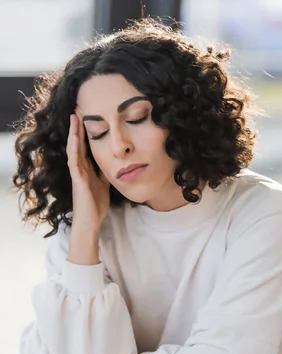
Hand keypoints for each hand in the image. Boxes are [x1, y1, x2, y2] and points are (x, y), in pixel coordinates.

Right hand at [66, 113, 109, 233]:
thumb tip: (114, 163)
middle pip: (78, 143)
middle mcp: (80, 168)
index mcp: (86, 169)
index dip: (87, 133)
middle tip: (79, 109)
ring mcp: (77, 173)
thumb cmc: (95, 205)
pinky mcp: (77, 179)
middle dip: (79, 127)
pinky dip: (73, 147)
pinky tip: (74, 137)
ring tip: (74, 116)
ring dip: (74, 132)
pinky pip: (74, 160)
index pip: (85, 147)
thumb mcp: (105, 184)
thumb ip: (105, 173)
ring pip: (74, 148)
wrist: (90, 222)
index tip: (89, 117)